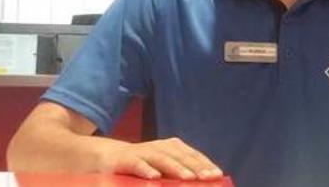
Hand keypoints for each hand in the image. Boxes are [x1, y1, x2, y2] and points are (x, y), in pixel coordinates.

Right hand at [101, 137, 222, 180]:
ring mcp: (143, 152)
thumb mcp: (164, 168)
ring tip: (188, 178)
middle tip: (208, 177)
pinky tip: (154, 177)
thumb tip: (202, 182)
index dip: (205, 164)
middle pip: (181, 156)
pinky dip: (146, 169)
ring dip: (176, 168)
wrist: (110, 157)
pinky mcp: (127, 159)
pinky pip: (138, 164)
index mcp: (172, 148)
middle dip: (195, 167)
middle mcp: (160, 147)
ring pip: (162, 159)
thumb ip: (180, 173)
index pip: (193, 155)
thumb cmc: (144, 165)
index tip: (218, 175)